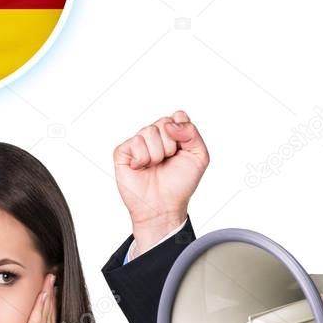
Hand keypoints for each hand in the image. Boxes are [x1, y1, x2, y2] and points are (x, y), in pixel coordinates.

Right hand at [113, 110, 208, 255]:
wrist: (164, 206)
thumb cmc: (180, 184)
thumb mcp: (199, 157)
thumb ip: (192, 133)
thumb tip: (170, 123)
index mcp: (172, 135)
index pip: (178, 116)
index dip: (182, 133)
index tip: (182, 151)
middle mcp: (155, 136)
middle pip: (164, 122)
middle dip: (170, 145)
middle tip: (168, 161)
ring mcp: (138, 143)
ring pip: (149, 131)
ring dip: (157, 154)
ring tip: (155, 166)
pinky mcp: (123, 152)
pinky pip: (135, 142)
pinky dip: (142, 158)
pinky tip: (142, 168)